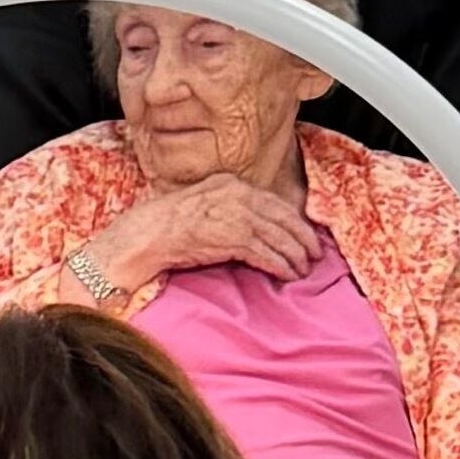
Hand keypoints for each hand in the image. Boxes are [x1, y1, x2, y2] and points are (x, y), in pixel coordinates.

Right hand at [86, 173, 316, 288]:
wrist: (145, 235)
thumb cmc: (165, 225)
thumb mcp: (201, 202)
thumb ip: (228, 206)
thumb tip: (252, 222)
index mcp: (230, 184)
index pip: (274, 201)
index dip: (294, 220)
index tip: (304, 234)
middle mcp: (237, 195)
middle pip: (283, 217)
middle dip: (303, 238)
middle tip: (314, 254)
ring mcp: (236, 216)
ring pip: (280, 237)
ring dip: (295, 256)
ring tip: (303, 269)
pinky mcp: (233, 238)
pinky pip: (267, 254)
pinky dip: (280, 266)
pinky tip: (287, 274)